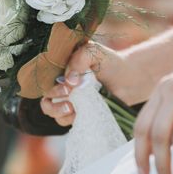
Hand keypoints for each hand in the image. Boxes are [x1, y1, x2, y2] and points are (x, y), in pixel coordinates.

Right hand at [40, 42, 154, 126]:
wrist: (128, 76)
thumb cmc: (108, 61)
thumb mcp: (92, 51)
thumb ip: (78, 60)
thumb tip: (69, 81)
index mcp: (59, 72)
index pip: (43, 83)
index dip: (51, 88)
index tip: (68, 87)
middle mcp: (62, 88)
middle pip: (46, 101)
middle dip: (53, 103)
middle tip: (69, 97)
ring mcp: (71, 102)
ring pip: (54, 114)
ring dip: (60, 113)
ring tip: (73, 109)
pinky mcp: (81, 113)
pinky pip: (68, 122)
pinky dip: (72, 120)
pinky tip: (82, 114)